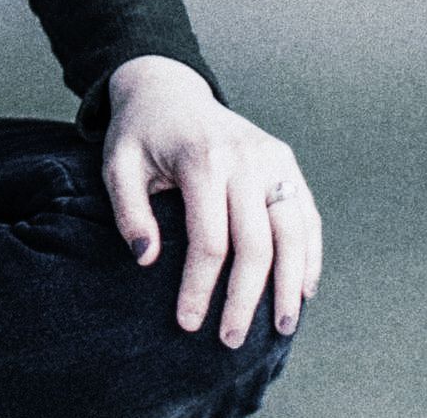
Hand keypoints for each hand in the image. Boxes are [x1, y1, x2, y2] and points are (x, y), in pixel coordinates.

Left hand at [100, 55, 322, 346]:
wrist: (168, 89)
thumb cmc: (140, 134)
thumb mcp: (117, 164)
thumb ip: (127, 210)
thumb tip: (146, 260)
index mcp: (200, 158)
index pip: (208, 240)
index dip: (200, 288)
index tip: (188, 323)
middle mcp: (243, 157)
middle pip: (256, 244)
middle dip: (245, 299)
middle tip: (232, 339)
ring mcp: (271, 157)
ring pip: (292, 233)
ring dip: (290, 285)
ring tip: (281, 326)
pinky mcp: (285, 160)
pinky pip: (306, 215)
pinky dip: (309, 255)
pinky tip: (302, 289)